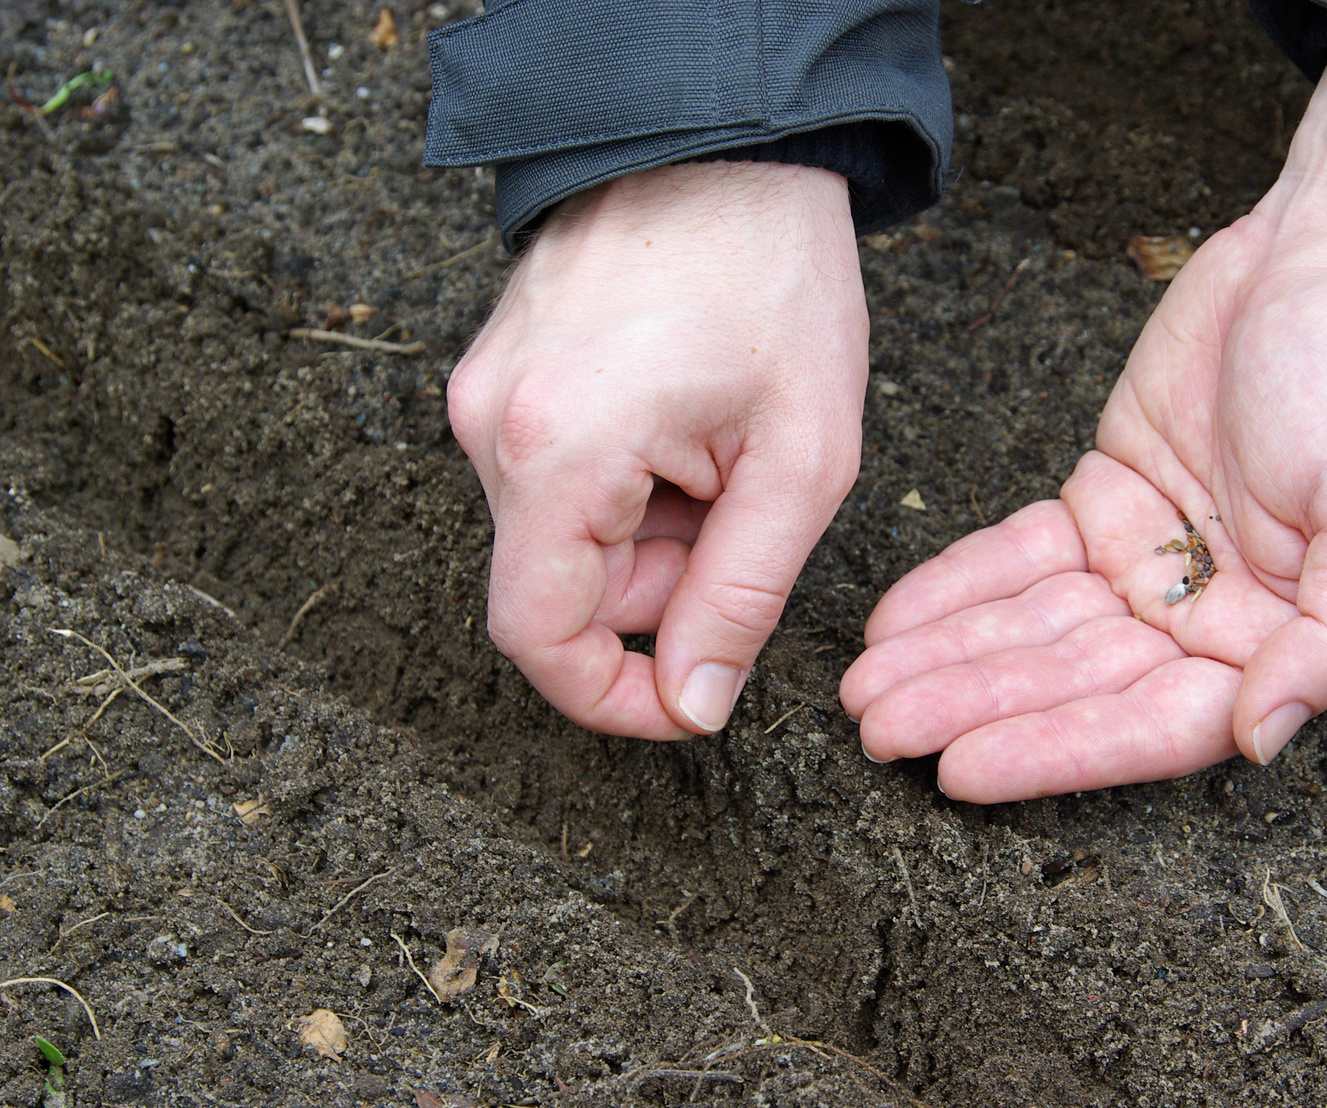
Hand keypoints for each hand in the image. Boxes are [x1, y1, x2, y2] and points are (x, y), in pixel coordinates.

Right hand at [448, 162, 866, 737]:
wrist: (727, 142)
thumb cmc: (774, 278)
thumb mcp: (798, 459)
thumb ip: (740, 597)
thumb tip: (691, 702)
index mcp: (555, 451)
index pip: (537, 638)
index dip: (608, 697)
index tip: (683, 701)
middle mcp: (490, 426)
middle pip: (561, 584)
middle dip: (662, 586)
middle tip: (745, 515)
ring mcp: (485, 393)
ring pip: (565, 532)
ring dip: (654, 530)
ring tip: (723, 450)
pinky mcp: (500, 372)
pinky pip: (558, 476)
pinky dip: (630, 483)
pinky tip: (687, 420)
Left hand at [841, 50, 1326, 800]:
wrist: (1325, 255)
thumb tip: (1260, 735)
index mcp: (1276, 640)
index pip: (1151, 724)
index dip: (1057, 750)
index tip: (962, 767)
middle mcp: (1205, 619)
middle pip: (1072, 684)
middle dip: (972, 705)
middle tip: (878, 729)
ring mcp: (1147, 561)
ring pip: (1030, 628)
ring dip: (947, 657)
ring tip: (862, 688)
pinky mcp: (1101, 501)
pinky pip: (1016, 556)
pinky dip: (955, 587)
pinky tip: (894, 621)